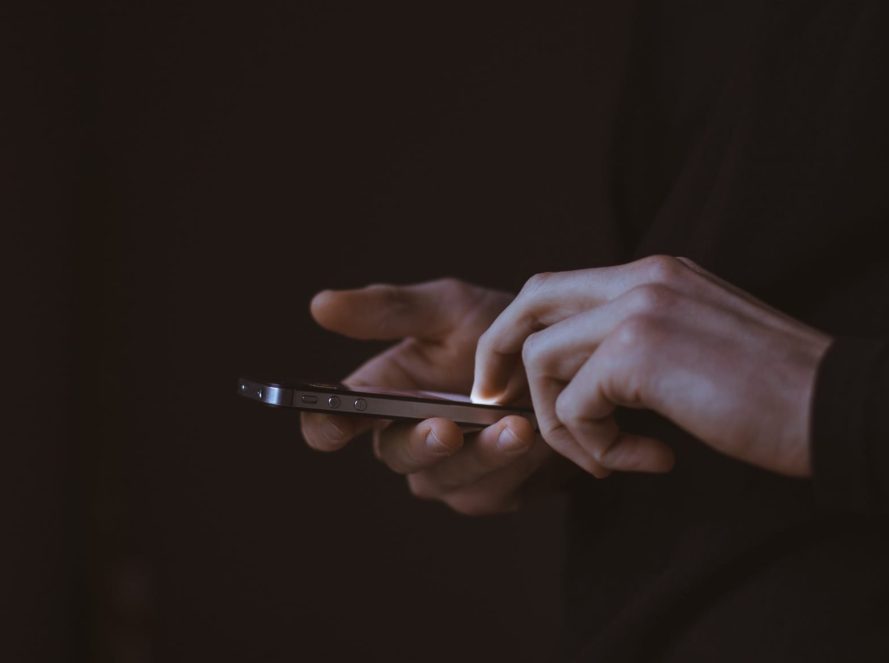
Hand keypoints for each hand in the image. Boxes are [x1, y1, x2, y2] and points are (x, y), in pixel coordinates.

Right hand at [300, 278, 584, 515]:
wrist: (568, 362)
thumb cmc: (499, 331)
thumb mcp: (449, 308)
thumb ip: (390, 310)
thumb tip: (320, 305)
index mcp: (381, 395)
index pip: (332, 422)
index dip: (326, 426)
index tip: (336, 423)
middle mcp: (407, 440)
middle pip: (395, 456)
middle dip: (421, 443)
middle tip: (447, 429)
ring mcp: (449, 473)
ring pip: (447, 479)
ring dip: (482, 455)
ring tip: (516, 426)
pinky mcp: (492, 493)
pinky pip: (494, 489)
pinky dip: (517, 465)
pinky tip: (539, 438)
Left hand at [472, 256, 832, 477]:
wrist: (838, 406)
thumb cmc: (779, 392)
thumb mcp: (701, 345)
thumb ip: (645, 343)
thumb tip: (589, 379)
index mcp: (658, 273)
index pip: (559, 287)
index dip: (523, 332)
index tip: (512, 381)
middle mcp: (642, 277)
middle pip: (531, 301)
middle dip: (500, 355)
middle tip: (497, 404)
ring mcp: (639, 308)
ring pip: (542, 359)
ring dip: (563, 423)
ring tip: (610, 458)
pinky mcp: (640, 352)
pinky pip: (575, 405)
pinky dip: (596, 447)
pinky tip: (648, 460)